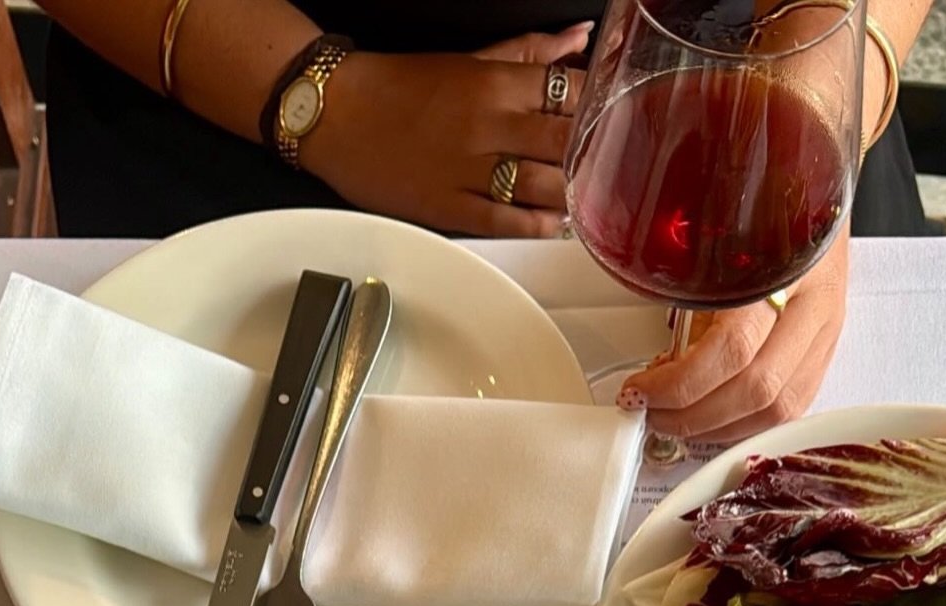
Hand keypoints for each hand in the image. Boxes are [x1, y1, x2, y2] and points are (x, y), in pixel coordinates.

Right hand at [303, 24, 591, 238]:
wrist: (337, 116)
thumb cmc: (398, 86)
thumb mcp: (469, 58)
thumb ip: (528, 53)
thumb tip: (577, 40)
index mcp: (494, 83)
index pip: (568, 93)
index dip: (596, 107)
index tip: (609, 116)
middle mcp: (487, 128)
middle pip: (562, 144)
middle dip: (590, 155)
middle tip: (607, 164)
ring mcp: (469, 172)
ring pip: (540, 187)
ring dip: (570, 194)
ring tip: (586, 196)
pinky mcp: (449, 208)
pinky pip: (505, 222)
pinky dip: (536, 225)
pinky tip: (555, 224)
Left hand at [620, 225, 849, 441]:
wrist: (815, 191)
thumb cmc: (762, 209)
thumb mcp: (717, 238)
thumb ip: (691, 293)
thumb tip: (660, 360)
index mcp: (786, 265)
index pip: (733, 347)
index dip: (679, 383)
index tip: (641, 390)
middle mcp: (816, 303)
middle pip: (757, 389)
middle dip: (692, 416)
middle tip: (651, 411)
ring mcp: (828, 331)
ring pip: (777, 409)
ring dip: (718, 428)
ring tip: (677, 419)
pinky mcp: (827, 352)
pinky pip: (791, 408)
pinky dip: (746, 424)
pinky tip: (714, 420)